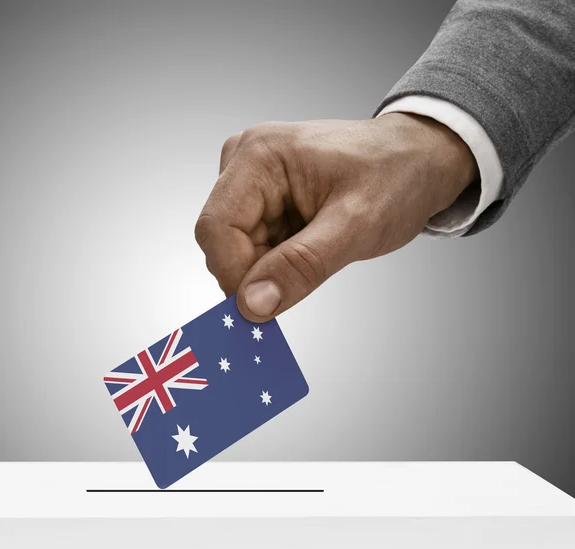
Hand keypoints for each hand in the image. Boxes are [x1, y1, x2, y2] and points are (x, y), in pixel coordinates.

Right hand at [195, 114, 476, 321]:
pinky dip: (278, 263)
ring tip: (319, 252)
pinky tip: (311, 249)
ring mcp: (252, 182)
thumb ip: (301, 265)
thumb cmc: (396, 176)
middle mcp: (245, 164)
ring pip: (237, 250)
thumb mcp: (355, 225)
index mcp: (259, 155)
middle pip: (223, 242)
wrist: (417, 161)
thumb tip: (252, 304)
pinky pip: (254, 247)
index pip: (216, 228)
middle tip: (305, 278)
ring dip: (272, 269)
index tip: (264, 308)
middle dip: (257, 273)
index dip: (234, 274)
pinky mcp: (263, 200)